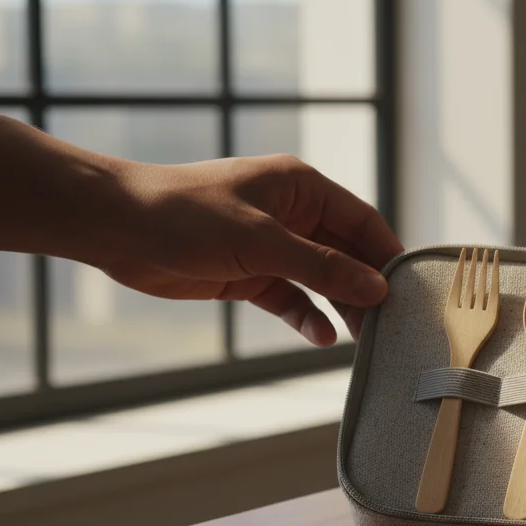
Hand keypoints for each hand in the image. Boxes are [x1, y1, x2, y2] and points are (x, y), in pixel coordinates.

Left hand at [91, 154, 402, 345]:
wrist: (116, 228)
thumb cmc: (187, 215)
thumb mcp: (262, 242)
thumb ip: (322, 267)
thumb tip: (377, 288)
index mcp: (301, 188)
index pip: (362, 221)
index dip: (387, 255)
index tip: (410, 291)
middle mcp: (292, 214)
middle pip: (346, 253)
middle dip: (365, 287)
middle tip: (391, 323)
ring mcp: (270, 246)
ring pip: (321, 279)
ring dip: (340, 306)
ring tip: (363, 338)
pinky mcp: (248, 275)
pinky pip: (290, 298)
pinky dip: (306, 317)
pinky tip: (320, 337)